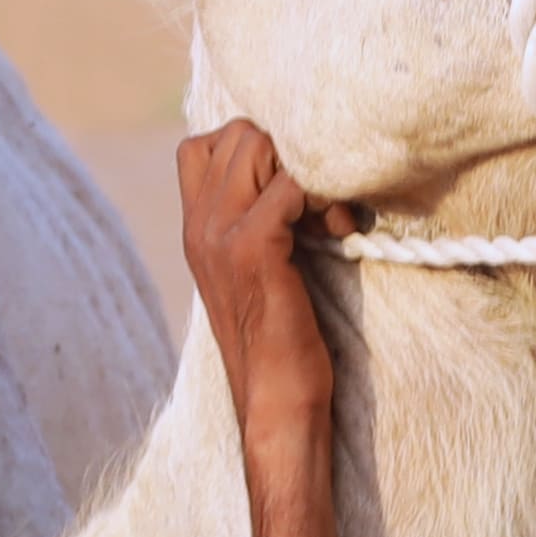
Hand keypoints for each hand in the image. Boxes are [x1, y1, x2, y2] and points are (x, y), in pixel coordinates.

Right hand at [177, 121, 354, 459]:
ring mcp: (219, 235)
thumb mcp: (260, 270)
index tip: (296, 195)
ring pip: (262, 146)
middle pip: (240, 133)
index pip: (206, 143)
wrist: (276, 403)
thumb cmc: (283, 343)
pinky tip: (340, 235)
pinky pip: (292, 183)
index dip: (261, 152)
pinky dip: (326, 199)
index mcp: (196, 227)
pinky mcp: (253, 249)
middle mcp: (198, 224)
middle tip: (321, 206)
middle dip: (292, 156)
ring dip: (310, 172)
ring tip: (330, 220)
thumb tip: (300, 177)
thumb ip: (259, 222)